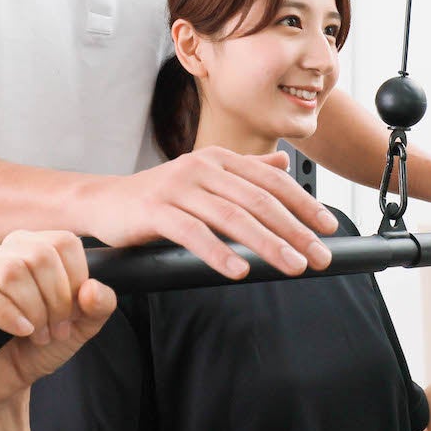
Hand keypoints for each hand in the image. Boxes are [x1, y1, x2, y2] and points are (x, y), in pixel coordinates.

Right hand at [0, 230, 117, 407]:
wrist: (8, 381)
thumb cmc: (41, 346)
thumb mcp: (82, 327)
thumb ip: (100, 306)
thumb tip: (91, 288)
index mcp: (31, 246)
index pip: (62, 242)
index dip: (75, 281)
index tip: (73, 313)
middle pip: (39, 255)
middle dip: (55, 301)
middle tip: (54, 330)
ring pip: (10, 271)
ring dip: (32, 310)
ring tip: (36, 334)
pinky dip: (6, 314)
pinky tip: (18, 331)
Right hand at [81, 148, 336, 279]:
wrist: (103, 202)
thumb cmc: (158, 196)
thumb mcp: (205, 178)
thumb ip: (245, 170)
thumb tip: (284, 163)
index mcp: (219, 159)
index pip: (271, 180)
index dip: (303, 203)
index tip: (328, 227)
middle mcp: (202, 167)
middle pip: (258, 201)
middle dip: (294, 230)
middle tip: (320, 256)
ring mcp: (177, 187)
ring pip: (232, 217)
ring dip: (267, 245)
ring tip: (292, 266)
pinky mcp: (155, 211)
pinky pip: (193, 233)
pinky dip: (219, 253)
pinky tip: (240, 270)